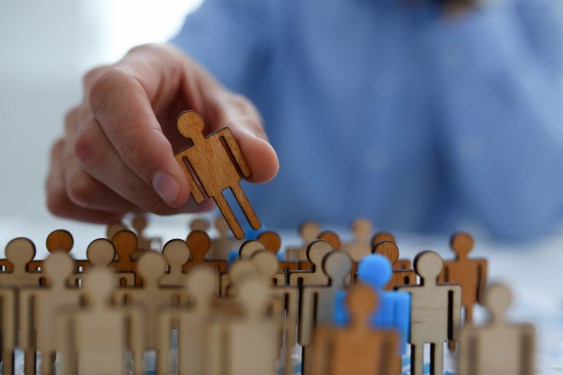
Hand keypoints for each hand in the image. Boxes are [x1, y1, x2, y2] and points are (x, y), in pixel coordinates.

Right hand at [46, 44, 277, 222]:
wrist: (177, 116)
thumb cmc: (202, 110)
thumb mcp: (232, 116)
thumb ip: (246, 136)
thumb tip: (264, 166)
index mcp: (136, 68)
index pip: (116, 96)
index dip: (141, 145)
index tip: (179, 188)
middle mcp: (91, 97)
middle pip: (96, 151)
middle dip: (152, 191)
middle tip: (200, 199)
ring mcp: (70, 132)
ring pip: (82, 184)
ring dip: (136, 205)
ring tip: (177, 196)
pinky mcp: (62, 165)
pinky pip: (66, 200)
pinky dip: (107, 212)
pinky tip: (137, 199)